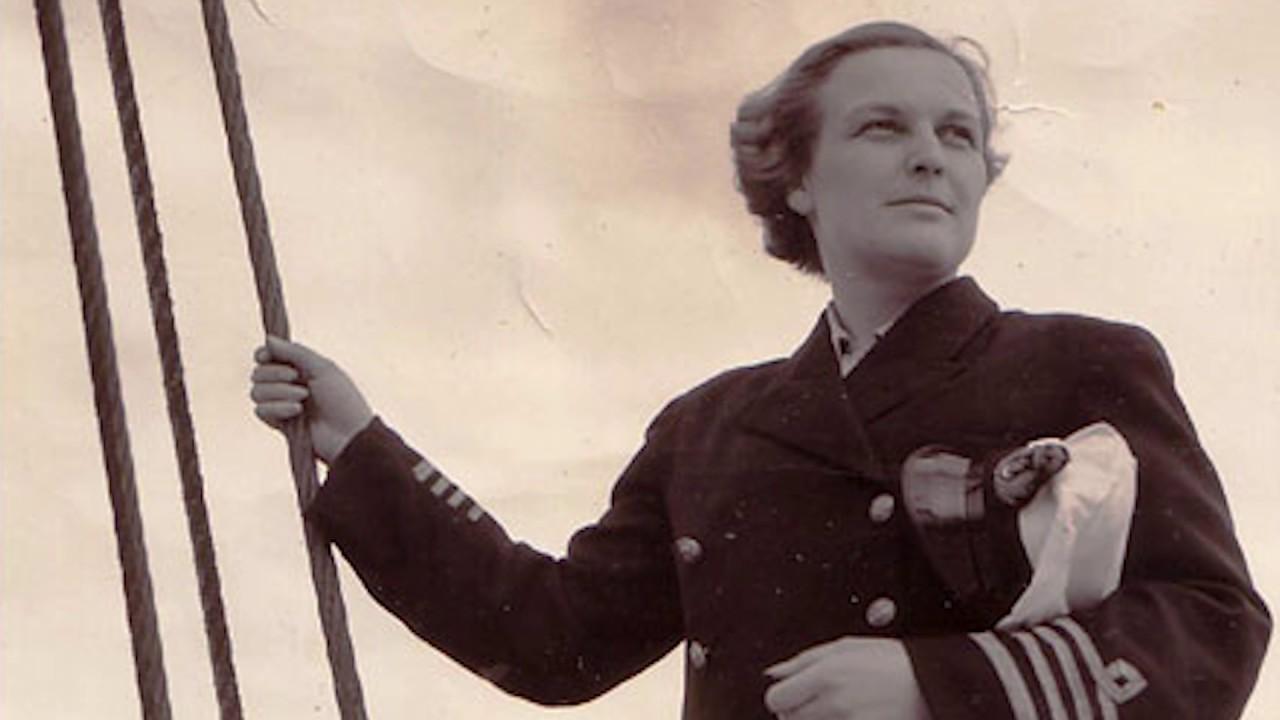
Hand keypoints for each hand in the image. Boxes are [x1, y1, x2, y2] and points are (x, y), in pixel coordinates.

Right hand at [251, 335, 373, 463]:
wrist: (348, 434)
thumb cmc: (342, 399)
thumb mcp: (322, 368)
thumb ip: (294, 352)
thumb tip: (268, 338)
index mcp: (299, 368)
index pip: (268, 357)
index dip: (263, 355)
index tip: (265, 356)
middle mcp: (287, 385)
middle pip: (258, 373)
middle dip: (274, 374)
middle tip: (296, 378)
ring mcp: (281, 404)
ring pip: (257, 392)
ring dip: (279, 393)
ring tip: (303, 399)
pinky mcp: (278, 423)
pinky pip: (260, 410)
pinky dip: (278, 408)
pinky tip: (297, 412)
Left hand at [764, 637, 930, 719]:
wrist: (934, 685)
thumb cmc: (894, 663)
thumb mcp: (847, 648)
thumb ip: (804, 660)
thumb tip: (774, 673)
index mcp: (826, 674)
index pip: (776, 698)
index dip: (784, 698)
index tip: (796, 696)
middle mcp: (834, 702)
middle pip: (790, 719)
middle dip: (801, 712)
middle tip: (825, 703)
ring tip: (844, 711)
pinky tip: (856, 717)